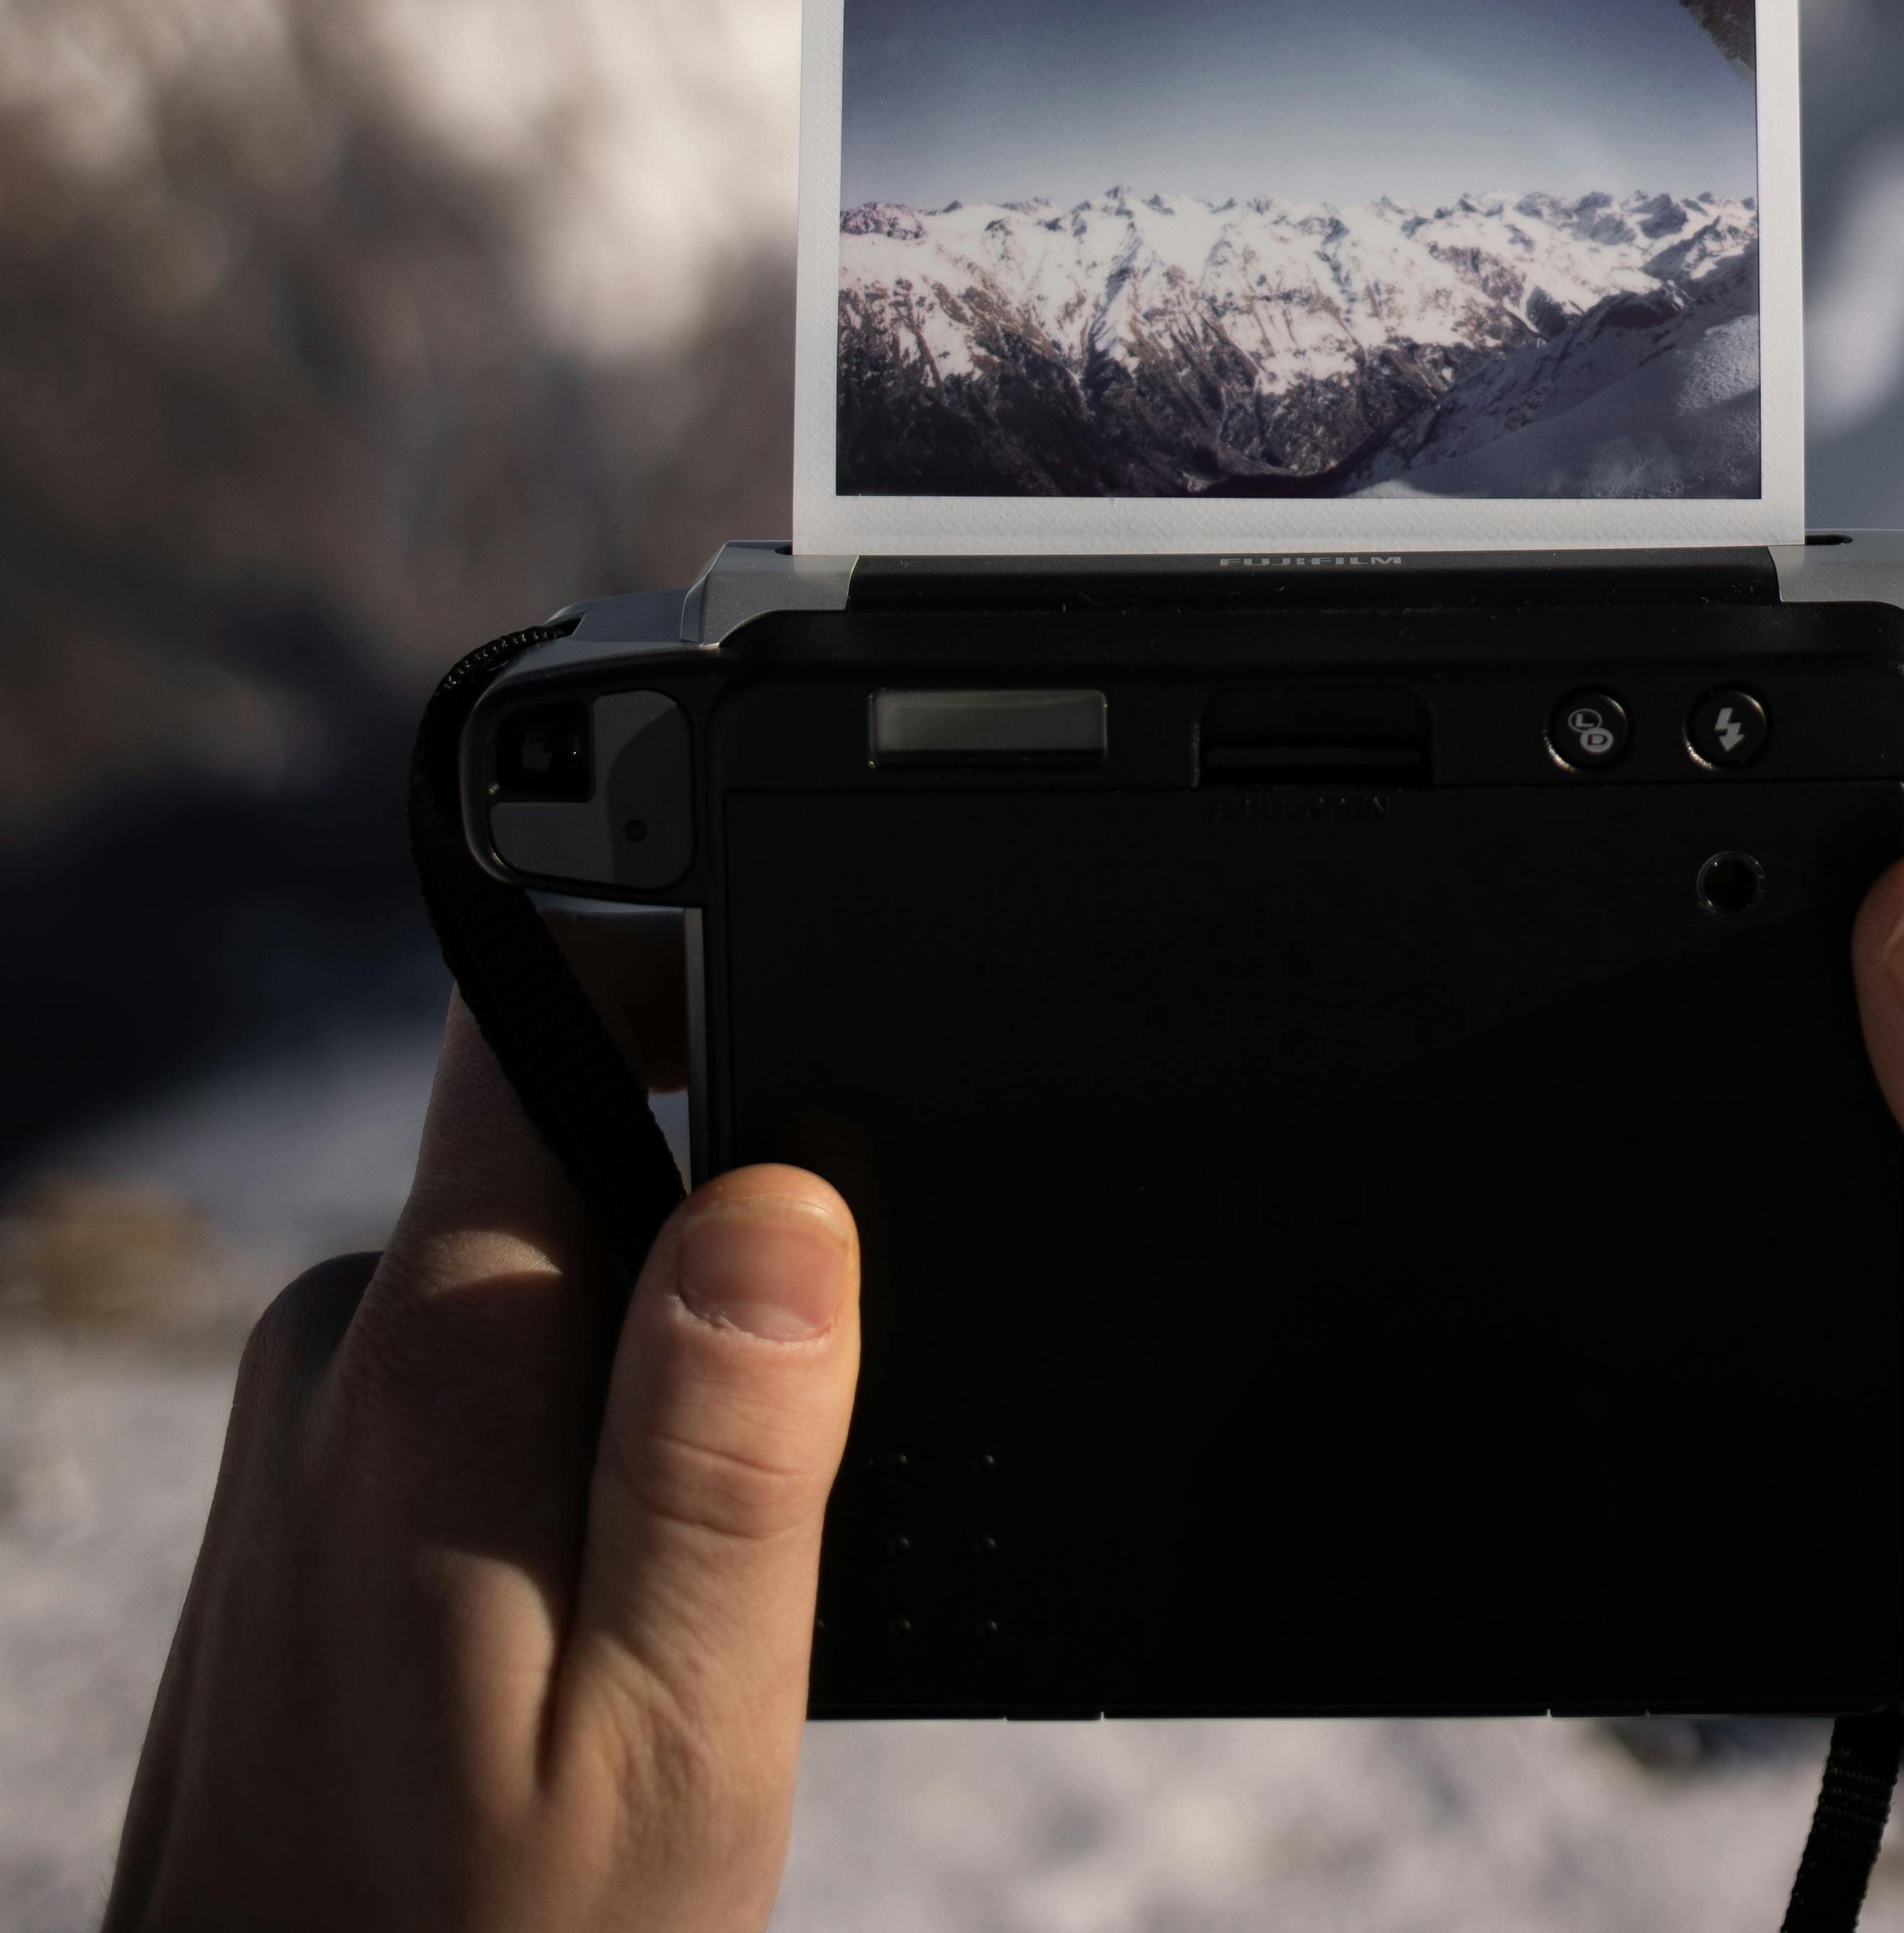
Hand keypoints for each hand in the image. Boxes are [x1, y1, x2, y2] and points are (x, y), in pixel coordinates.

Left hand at [105, 994, 859, 1932]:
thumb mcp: (674, 1723)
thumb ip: (731, 1446)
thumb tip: (784, 1193)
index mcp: (437, 1353)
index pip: (539, 1009)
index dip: (684, 973)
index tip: (810, 1064)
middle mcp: (338, 1346)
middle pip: (575, 1159)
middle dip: (713, 1264)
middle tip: (773, 1493)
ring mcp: (304, 1427)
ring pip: (543, 1290)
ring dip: (646, 1400)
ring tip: (673, 1615)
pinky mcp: (302, 1505)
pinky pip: (480, 1391)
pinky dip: (572, 1473)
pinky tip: (586, 1645)